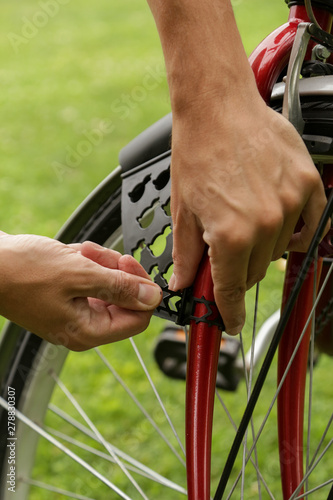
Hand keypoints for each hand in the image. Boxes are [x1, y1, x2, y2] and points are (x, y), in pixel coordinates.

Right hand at [0, 233, 161, 349]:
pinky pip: (91, 278)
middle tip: (96, 254)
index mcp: (88, 331)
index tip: (130, 265)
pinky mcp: (67, 296)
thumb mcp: (80, 274)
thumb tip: (153, 298)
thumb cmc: (24, 270)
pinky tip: (72, 254)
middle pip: (123, 298)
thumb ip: (121, 288)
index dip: (141, 289)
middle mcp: (83, 326)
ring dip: (100, 263)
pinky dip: (87, 263)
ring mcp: (74, 311)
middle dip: (114, 270)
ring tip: (80, 252)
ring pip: (108, 284)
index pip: (138, 318)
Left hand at [168, 97, 328, 334]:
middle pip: (255, 273)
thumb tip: (186, 283)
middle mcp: (266, 223)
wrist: (218, 107)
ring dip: (262, 248)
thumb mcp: (184, 210)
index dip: (227, 311)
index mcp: (231, 234)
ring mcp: (292, 203)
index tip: (229, 323)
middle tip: (225, 252)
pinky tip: (276, 220)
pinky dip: (293, 230)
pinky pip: (309, 225)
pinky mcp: (308, 185)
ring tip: (245, 220)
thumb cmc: (197, 152)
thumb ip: (189, 254)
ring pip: (278, 251)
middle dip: (237, 272)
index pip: (231, 289)